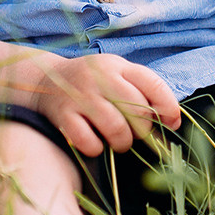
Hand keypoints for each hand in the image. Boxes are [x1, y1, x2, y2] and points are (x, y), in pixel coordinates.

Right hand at [0, 52, 181, 156]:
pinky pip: (88, 142)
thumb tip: (172, 122)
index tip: (172, 123)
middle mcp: (99, 77)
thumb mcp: (115, 75)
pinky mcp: (62, 115)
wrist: (42, 80)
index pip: (153, 84)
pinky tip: (94, 142)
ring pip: (117, 129)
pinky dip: (96, 148)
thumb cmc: (90, 83)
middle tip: (134, 133)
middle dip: (142, 130)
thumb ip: (142, 91)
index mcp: (117, 66)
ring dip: (122, 143)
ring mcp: (80, 96)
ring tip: (118, 142)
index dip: (168, 107)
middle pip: (138, 112)